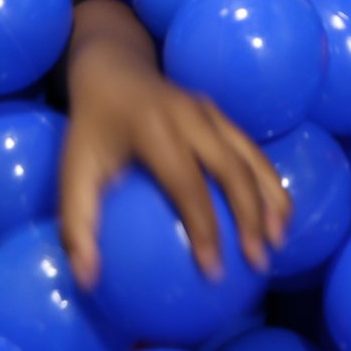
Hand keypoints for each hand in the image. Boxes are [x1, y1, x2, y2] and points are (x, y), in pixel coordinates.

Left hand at [58, 47, 292, 289]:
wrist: (111, 68)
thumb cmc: (91, 129)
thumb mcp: (72, 171)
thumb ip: (76, 225)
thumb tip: (86, 281)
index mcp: (154, 128)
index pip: (188, 185)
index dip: (205, 229)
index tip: (213, 271)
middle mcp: (190, 115)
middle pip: (233, 170)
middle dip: (251, 217)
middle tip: (258, 262)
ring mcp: (211, 111)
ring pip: (253, 158)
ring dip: (272, 199)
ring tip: (279, 242)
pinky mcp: (221, 114)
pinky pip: (252, 151)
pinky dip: (269, 183)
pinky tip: (274, 217)